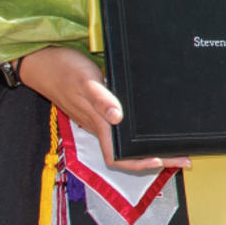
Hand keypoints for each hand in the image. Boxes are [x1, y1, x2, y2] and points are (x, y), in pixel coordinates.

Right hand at [16, 46, 180, 171]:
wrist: (42, 61)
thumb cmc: (63, 69)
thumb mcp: (85, 81)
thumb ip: (101, 99)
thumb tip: (118, 118)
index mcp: (97, 123)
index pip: (118, 156)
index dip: (139, 163)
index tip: (163, 161)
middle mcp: (99, 126)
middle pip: (128, 153)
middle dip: (156, 158)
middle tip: (183, 156)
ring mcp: (98, 119)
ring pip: (125, 142)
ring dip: (148, 147)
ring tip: (174, 146)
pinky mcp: (99, 109)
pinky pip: (121, 129)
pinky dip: (139, 132)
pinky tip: (150, 126)